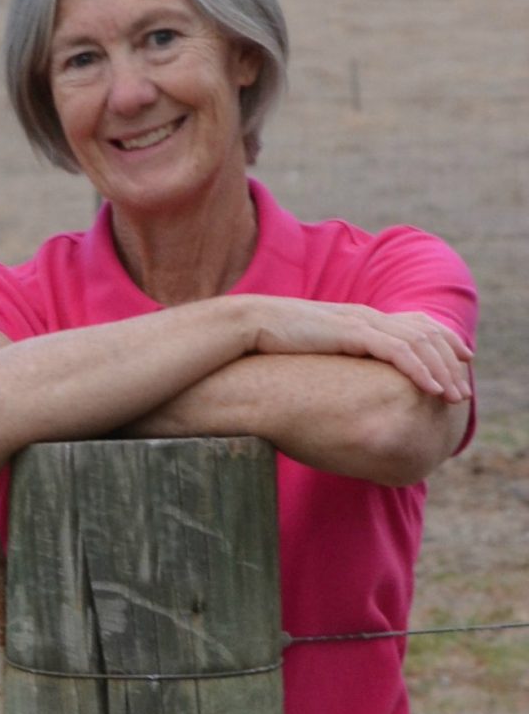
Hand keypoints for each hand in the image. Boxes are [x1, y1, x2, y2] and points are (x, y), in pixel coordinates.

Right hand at [248, 298, 472, 402]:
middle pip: (424, 334)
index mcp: (360, 319)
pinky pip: (397, 352)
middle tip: (463, 390)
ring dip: (441, 371)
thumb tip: (338, 384)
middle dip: (449, 362)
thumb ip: (333, 359)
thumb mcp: (313, 351)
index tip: (460, 363)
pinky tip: (432, 388)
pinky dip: (419, 370)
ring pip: (418, 344)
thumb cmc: (273, 343)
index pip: (414, 326)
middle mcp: (367, 316)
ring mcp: (361, 322)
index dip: (442, 343)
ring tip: (454, 396)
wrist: (250, 324)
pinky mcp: (352, 333)